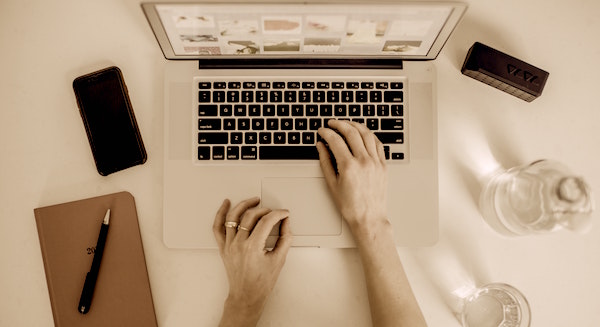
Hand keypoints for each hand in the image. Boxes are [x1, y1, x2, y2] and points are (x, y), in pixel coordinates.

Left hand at [212, 197, 292, 326]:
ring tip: (254, 200)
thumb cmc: (262, 282)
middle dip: (265, 210)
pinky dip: (221, 213)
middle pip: (251, 216)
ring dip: (244, 205)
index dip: (278, 214)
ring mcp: (229, 245)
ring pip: (233, 217)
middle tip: (274, 212)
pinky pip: (218, 227)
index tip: (284, 213)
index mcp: (253, 247)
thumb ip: (285, 238)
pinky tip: (226, 204)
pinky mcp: (223, 247)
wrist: (246, 296)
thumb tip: (286, 222)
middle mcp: (239, 244)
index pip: (267, 221)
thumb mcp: (279, 260)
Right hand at [316, 120, 388, 234]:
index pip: (336, 140)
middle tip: (332, 123)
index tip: (321, 131)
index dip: (326, 132)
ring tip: (347, 124)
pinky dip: (369, 135)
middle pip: (351, 132)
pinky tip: (363, 134)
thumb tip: (321, 146)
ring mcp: (376, 162)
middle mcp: (364, 161)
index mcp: (349, 166)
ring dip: (355, 125)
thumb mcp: (332, 184)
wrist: (369, 218)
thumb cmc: (350, 206)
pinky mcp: (383, 165)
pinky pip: (378, 143)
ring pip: (367, 134)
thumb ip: (325, 161)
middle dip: (339, 124)